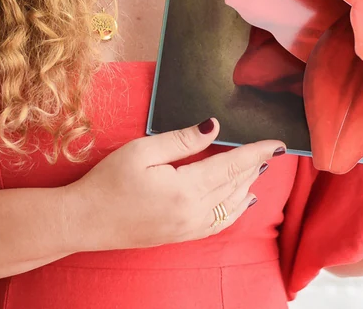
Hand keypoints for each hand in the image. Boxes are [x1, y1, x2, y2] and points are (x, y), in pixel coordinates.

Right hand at [67, 117, 284, 250]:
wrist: (85, 221)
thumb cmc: (108, 183)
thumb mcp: (143, 151)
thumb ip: (182, 139)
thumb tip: (214, 126)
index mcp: (186, 189)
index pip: (232, 166)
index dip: (256, 152)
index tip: (276, 143)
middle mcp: (194, 213)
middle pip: (235, 185)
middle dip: (255, 166)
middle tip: (271, 150)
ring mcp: (189, 228)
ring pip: (231, 205)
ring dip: (248, 185)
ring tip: (259, 168)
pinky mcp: (181, 235)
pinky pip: (220, 222)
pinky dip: (236, 208)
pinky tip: (243, 199)